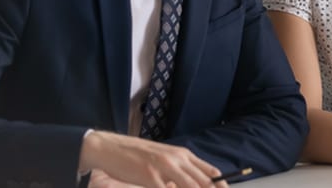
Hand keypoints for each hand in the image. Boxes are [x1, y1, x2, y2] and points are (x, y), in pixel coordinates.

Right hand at [79, 131, 228, 187]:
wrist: (110, 147)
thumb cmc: (137, 155)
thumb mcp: (164, 158)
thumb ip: (180, 170)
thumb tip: (194, 183)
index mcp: (183, 154)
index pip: (210, 172)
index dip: (220, 186)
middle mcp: (178, 159)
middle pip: (204, 182)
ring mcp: (165, 167)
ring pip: (190, 186)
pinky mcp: (150, 177)